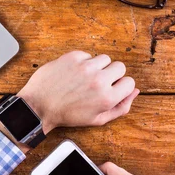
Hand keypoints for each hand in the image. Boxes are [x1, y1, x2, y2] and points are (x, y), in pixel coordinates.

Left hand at [17, 51, 138, 133]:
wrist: (39, 106)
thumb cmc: (67, 115)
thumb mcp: (97, 119)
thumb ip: (120, 107)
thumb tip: (134, 92)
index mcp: (107, 97)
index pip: (130, 82)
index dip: (121, 86)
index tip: (111, 89)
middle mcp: (99, 80)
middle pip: (120, 67)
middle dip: (112, 74)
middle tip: (98, 83)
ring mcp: (85, 67)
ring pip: (104, 59)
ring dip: (98, 67)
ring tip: (85, 78)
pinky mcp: (73, 57)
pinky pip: (87, 55)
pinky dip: (83, 62)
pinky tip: (74, 73)